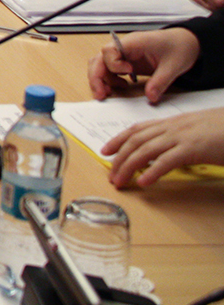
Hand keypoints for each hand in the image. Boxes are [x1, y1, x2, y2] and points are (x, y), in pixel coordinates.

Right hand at [87, 27, 200, 102]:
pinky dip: (109, 80)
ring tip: (107, 93)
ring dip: (100, 79)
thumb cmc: (179, 47)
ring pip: (100, 65)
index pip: (109, 50)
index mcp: (133, 42)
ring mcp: (123, 54)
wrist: (186, 42)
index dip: (114, 64)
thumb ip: (160, 82)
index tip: (129, 73)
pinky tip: (120, 87)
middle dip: (96, 77)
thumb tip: (150, 97)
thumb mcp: (173, 66)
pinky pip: (109, 69)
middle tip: (101, 94)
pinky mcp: (126, 61)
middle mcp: (124, 47)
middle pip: (98, 59)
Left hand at [101, 106, 223, 186]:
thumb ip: (181, 138)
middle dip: (119, 157)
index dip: (119, 139)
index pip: (138, 129)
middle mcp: (173, 127)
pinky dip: (152, 171)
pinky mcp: (194, 148)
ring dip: (128, 166)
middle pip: (136, 140)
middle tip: (110, 174)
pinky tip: (143, 182)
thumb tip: (168, 151)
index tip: (106, 150)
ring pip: (145, 150)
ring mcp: (182, 136)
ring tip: (119, 181)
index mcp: (174, 122)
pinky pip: (167, 160)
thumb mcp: (199, 131)